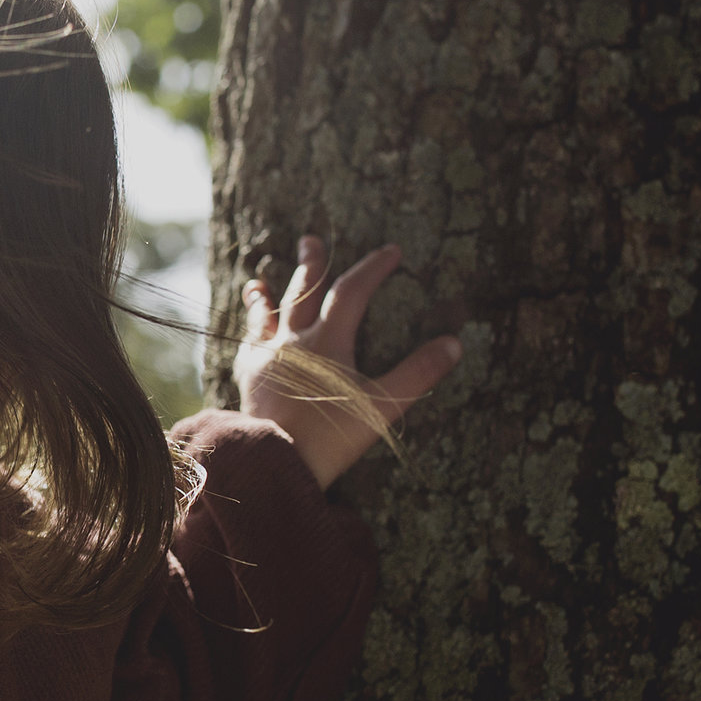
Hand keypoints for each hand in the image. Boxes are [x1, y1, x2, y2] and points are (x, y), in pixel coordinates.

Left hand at [237, 234, 463, 487]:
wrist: (276, 461)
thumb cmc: (332, 436)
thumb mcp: (384, 406)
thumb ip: (418, 374)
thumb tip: (454, 344)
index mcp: (327, 341)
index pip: (352, 291)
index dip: (373, 267)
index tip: (392, 251)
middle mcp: (292, 342)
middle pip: (302, 292)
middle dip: (311, 264)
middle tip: (310, 239)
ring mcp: (266, 360)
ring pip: (266, 317)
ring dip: (266, 297)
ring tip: (258, 283)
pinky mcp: (248, 381)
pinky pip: (246, 349)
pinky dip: (250, 336)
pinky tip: (248, 337)